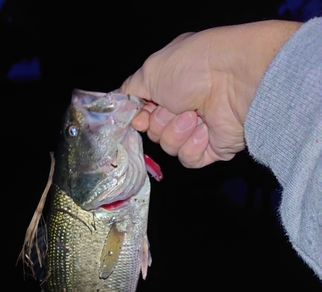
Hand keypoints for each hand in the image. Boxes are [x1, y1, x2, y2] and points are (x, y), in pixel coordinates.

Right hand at [120, 21, 300, 167]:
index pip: (143, 111)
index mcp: (168, 86)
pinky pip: (188, 159)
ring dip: (176, 132)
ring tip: (194, 116)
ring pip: (169, 147)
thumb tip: (120, 102)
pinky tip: (204, 130)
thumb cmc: (193, 67)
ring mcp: (197, 129)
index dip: (138, 117)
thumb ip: (130, 90)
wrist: (234, 81)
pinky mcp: (212, 148)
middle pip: (153, 132)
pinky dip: (193, 145)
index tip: (139, 115)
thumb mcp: (150, 70)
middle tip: (173, 107)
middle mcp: (182, 107)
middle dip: (159, 122)